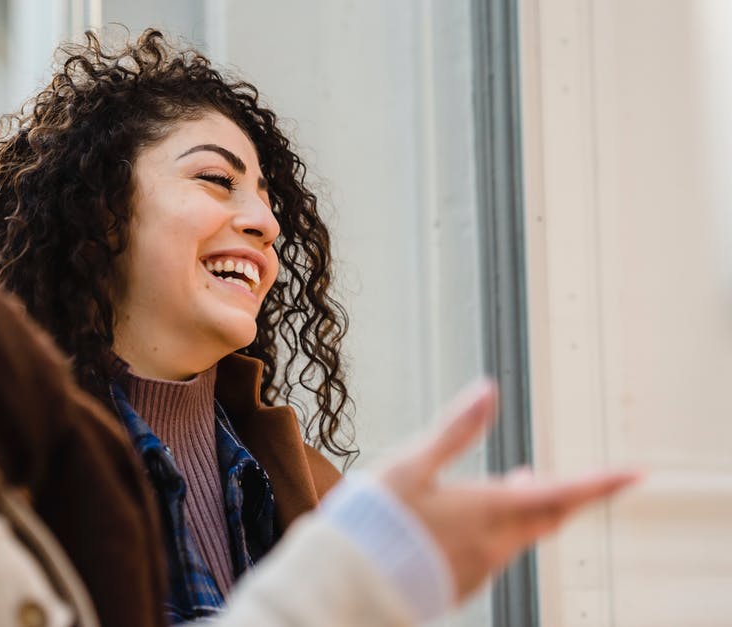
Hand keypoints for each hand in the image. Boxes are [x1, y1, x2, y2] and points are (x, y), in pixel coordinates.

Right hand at [377, 380, 639, 601]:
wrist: (349, 582)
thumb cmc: (376, 519)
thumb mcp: (410, 464)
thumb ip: (455, 429)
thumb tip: (488, 389)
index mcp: (488, 508)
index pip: (563, 493)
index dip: (602, 483)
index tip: (635, 473)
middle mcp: (495, 543)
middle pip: (547, 517)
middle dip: (557, 495)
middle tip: (548, 477)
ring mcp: (480, 569)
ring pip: (518, 537)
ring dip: (518, 512)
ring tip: (498, 490)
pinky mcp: (463, 587)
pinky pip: (491, 557)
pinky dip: (491, 535)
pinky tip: (462, 527)